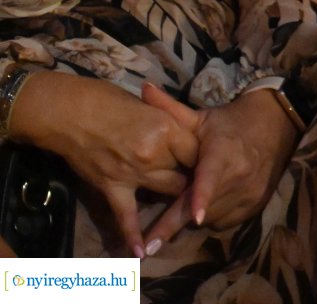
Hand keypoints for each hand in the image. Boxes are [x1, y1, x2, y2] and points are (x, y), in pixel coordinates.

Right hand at [6, 73, 197, 255]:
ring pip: (166, 192)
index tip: (211, 161)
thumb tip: (185, 134)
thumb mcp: (149, 106)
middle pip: (187, 173)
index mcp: (168, 128)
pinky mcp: (112, 187)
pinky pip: (126, 215)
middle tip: (199, 181)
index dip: (205, 157)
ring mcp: (133, 173)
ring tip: (183, 203)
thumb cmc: (108, 100)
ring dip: (173, 195)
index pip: (199, 151)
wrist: (69, 112)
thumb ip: (170, 123)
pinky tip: (140, 252)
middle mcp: (155, 154)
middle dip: (193, 177)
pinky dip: (132, 234)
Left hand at [139, 86, 297, 250]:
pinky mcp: (256, 204)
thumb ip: (168, 109)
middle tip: (149, 245)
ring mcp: (251, 192)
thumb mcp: (199, 117)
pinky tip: (203, 207)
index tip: (194, 217)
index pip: (211, 177)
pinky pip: (225, 220)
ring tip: (175, 215)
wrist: (275, 124)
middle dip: (174, 222)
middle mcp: (240, 175)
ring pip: (211, 217)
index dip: (202, 196)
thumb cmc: (228, 123)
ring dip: (192, 218)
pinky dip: (211, 216)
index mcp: (223, 152)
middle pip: (202, 207)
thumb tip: (143, 87)